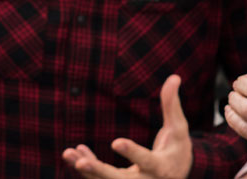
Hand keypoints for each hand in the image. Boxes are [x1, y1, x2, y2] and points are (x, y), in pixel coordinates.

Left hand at [62, 74, 192, 177]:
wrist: (175, 175)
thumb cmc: (177, 149)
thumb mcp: (178, 129)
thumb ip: (172, 105)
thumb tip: (174, 77)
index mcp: (162, 167)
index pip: (147, 160)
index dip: (132, 152)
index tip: (116, 141)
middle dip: (100, 171)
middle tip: (82, 163)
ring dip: (86, 169)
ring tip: (67, 153)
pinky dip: (87, 168)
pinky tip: (74, 153)